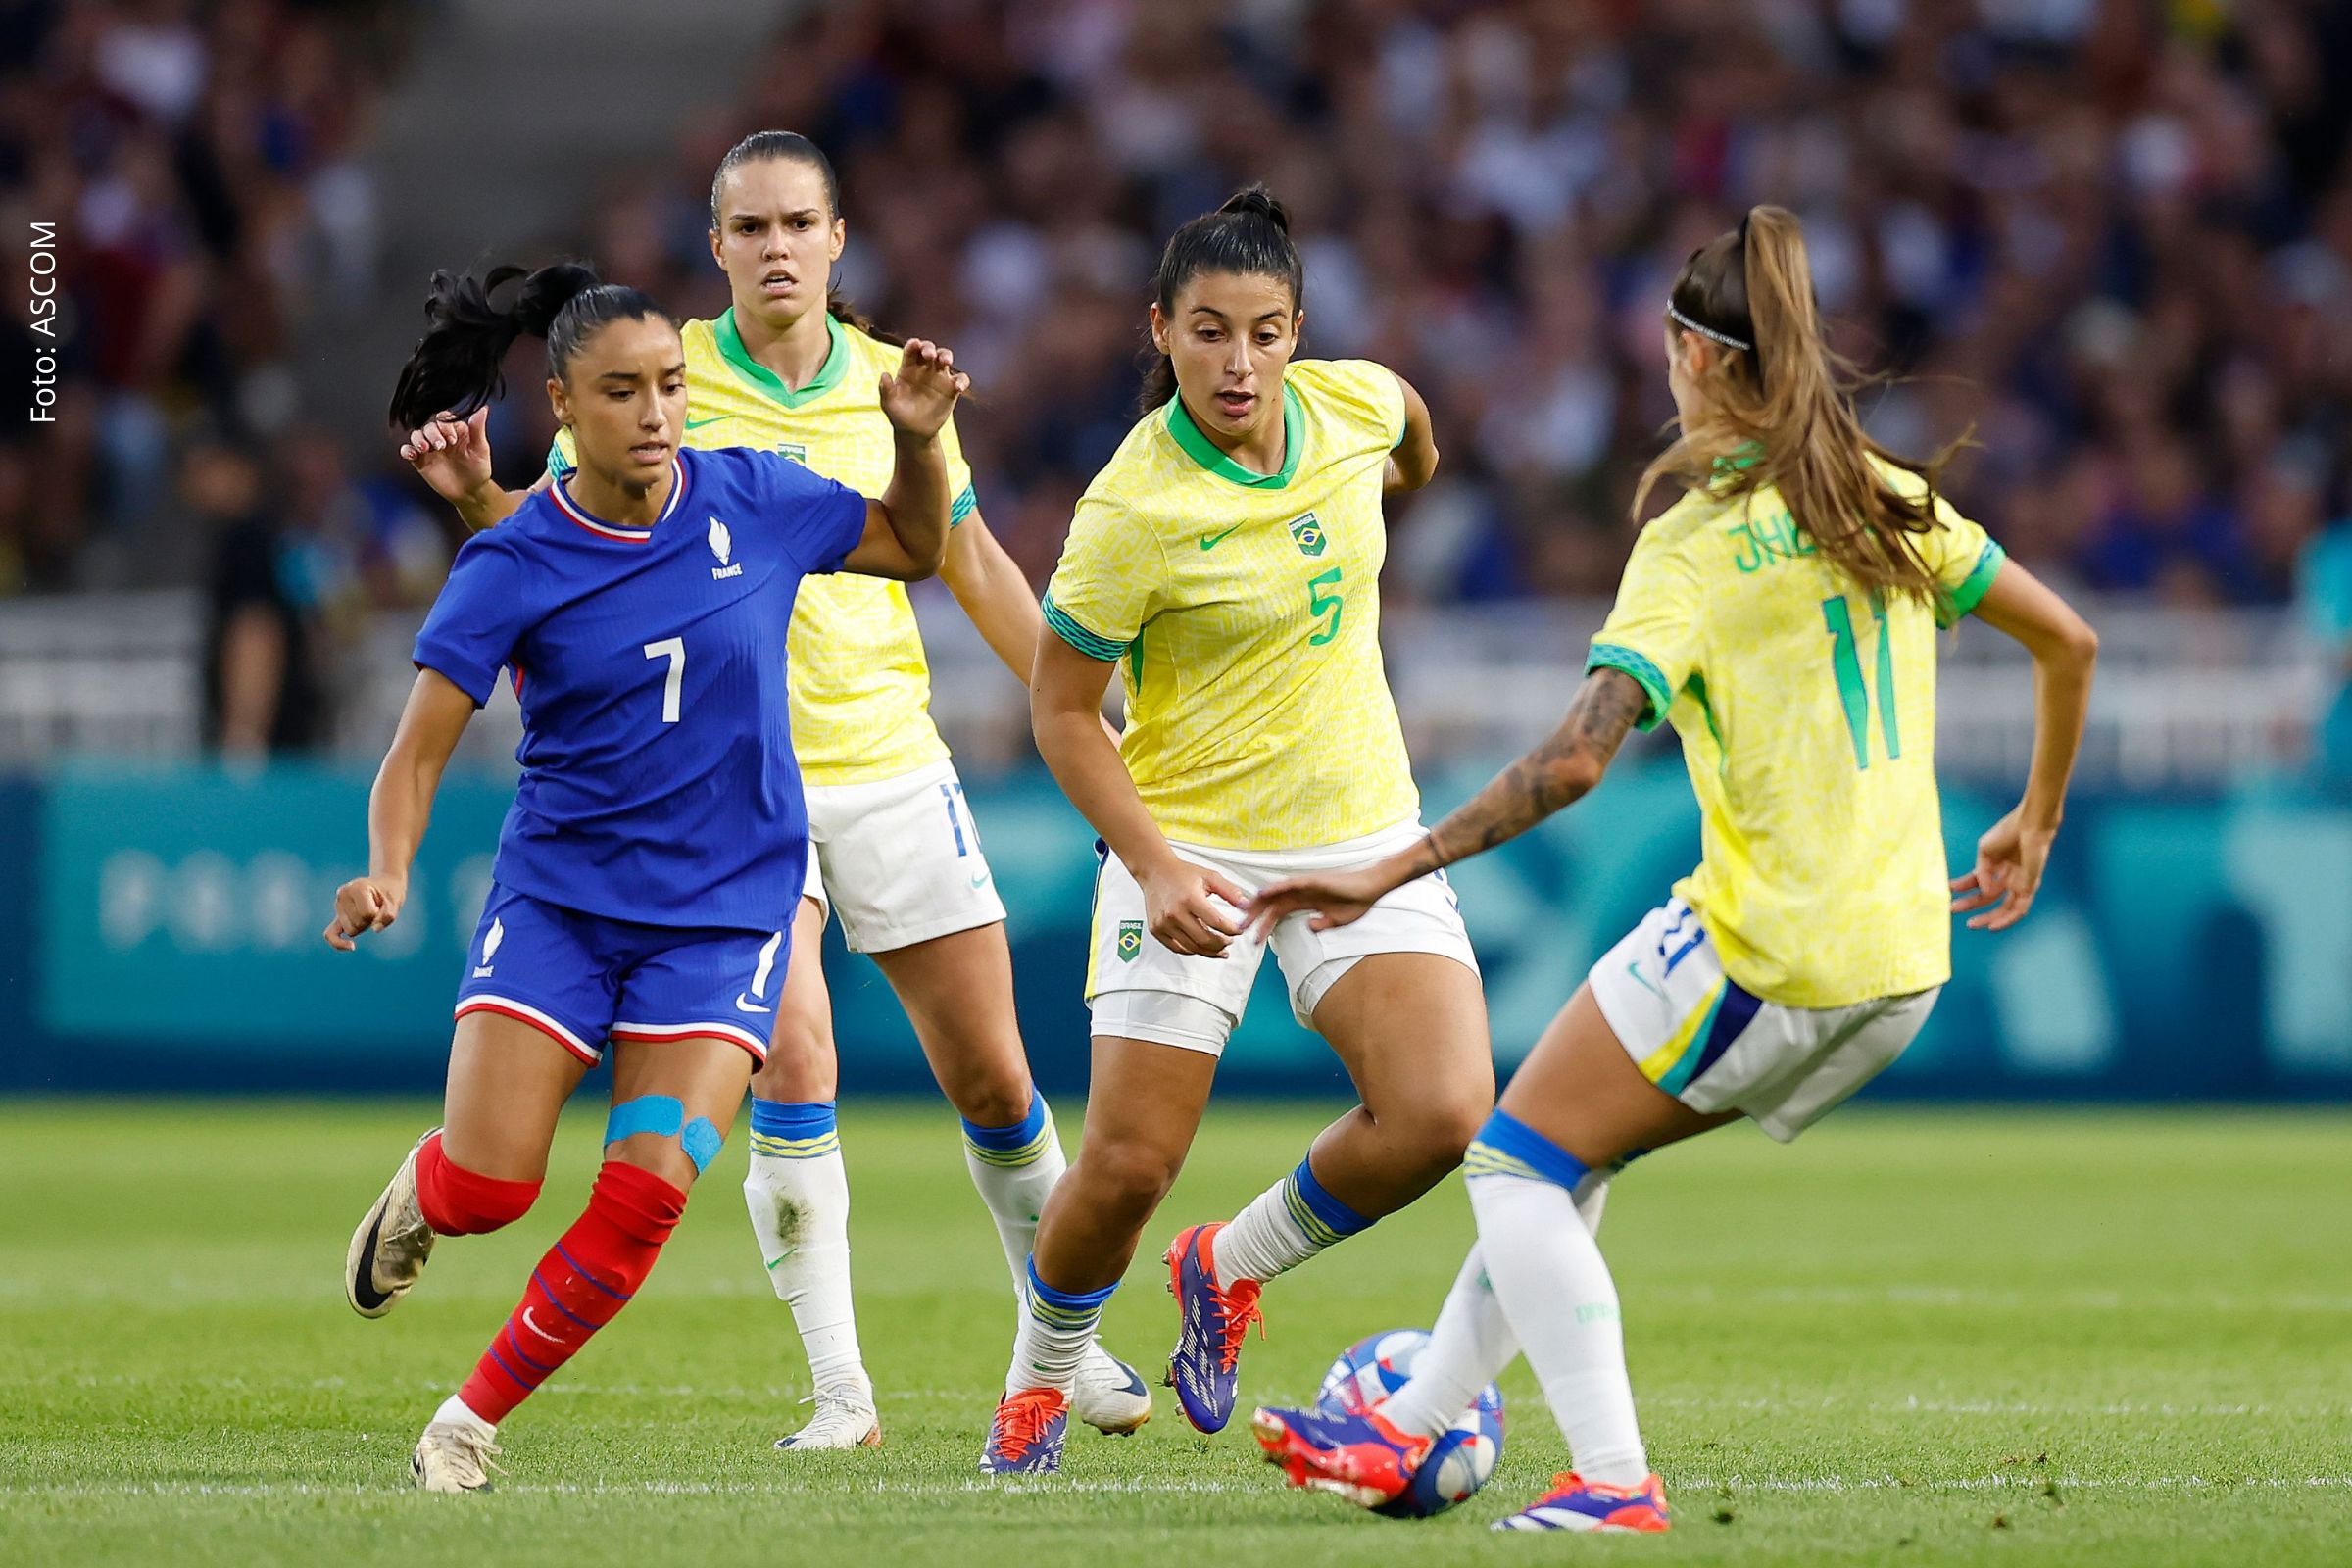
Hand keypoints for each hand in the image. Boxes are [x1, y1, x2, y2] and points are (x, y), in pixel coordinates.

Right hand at [324, 875, 405, 949]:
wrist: (383, 885)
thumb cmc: (389, 893)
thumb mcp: (395, 902)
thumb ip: (388, 915)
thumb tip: (375, 929)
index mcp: (357, 888)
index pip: (367, 914)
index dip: (378, 915)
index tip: (381, 905)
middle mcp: (343, 895)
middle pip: (358, 923)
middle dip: (370, 921)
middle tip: (375, 908)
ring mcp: (338, 906)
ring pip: (350, 930)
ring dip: (362, 926)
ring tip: (368, 913)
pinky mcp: (337, 916)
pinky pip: (330, 934)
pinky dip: (338, 943)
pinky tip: (352, 946)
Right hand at [398, 407, 494, 504]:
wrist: (470, 492)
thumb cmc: (478, 470)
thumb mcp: (481, 448)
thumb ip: (478, 428)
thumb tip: (482, 409)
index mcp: (455, 430)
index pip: (444, 419)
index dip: (445, 425)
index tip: (452, 439)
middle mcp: (440, 437)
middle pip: (429, 427)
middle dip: (432, 434)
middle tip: (440, 446)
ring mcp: (430, 448)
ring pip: (416, 436)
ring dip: (418, 439)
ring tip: (424, 448)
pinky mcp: (421, 460)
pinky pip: (408, 451)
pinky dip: (406, 451)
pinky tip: (411, 455)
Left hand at [877, 339, 969, 439]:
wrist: (914, 432)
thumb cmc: (899, 416)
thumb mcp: (889, 404)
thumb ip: (886, 389)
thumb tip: (884, 375)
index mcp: (908, 368)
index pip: (911, 350)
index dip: (914, 344)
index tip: (915, 344)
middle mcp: (924, 369)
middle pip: (929, 350)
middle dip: (930, 348)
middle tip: (929, 354)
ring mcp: (939, 378)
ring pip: (945, 358)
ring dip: (946, 355)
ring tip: (945, 361)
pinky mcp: (951, 389)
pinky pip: (961, 379)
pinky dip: (962, 380)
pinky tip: (958, 387)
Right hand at [1137, 857, 1248, 958]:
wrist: (1155, 871)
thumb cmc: (1181, 873)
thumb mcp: (1210, 877)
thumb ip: (1230, 891)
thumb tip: (1246, 905)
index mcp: (1190, 898)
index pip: (1217, 922)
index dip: (1232, 930)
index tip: (1239, 930)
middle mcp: (1175, 913)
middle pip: (1204, 939)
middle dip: (1222, 943)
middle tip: (1230, 941)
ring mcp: (1164, 923)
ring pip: (1192, 947)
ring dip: (1210, 951)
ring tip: (1220, 949)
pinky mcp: (1156, 930)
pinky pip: (1178, 948)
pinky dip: (1192, 951)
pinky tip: (1202, 948)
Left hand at [1244, 867, 1395, 937]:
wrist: (1372, 888)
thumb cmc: (1356, 903)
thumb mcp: (1335, 920)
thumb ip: (1321, 924)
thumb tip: (1309, 926)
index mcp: (1304, 902)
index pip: (1278, 914)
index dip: (1264, 925)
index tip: (1252, 939)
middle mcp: (1301, 892)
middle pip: (1271, 904)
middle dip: (1255, 916)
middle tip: (1239, 928)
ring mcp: (1305, 885)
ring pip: (1276, 893)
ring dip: (1260, 903)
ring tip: (1244, 913)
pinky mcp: (1313, 880)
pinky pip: (1290, 884)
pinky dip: (1275, 888)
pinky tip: (1263, 893)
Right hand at [1950, 807, 2055, 930]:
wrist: (2029, 826)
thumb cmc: (2008, 832)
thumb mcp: (1985, 851)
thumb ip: (1981, 873)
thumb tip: (1984, 892)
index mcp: (1998, 865)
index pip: (1978, 881)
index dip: (1963, 886)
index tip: (1949, 889)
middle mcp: (2009, 877)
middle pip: (1989, 897)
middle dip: (1971, 904)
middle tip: (1953, 909)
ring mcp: (2019, 883)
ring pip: (2004, 908)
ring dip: (1987, 917)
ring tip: (1971, 924)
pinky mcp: (2029, 888)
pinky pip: (2018, 909)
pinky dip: (2006, 920)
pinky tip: (1992, 926)